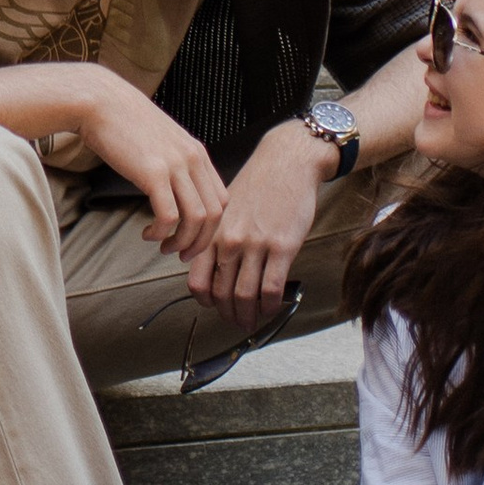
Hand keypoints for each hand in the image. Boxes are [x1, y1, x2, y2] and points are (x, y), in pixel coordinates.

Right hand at [72, 74, 224, 246]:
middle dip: (199, 242)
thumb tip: (174, 190)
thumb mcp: (162, 139)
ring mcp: (175, 165)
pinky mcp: (153, 173)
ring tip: (162, 246)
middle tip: (180, 253)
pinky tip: (147, 233)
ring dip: (181, 241)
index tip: (192, 238)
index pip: (221, 199)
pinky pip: (169, 216)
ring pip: (195, 219)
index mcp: (197, 152)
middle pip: (214, 214)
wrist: (100, 101)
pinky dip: (161, 232)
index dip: (210, 226)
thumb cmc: (124, 121)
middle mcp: (193, 159)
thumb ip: (174, 161)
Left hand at [180, 121, 325, 318]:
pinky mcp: (282, 246)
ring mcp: (255, 244)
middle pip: (221, 293)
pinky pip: (271, 288)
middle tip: (235, 321)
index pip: (197, 281)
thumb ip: (215, 236)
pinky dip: (269, 306)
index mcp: (212, 232)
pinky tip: (270, 308)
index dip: (204, 301)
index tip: (213, 306)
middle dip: (227, 314)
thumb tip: (207, 265)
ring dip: (247, 316)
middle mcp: (229, 241)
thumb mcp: (224, 208)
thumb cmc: (257, 185)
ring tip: (251, 321)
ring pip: (245, 295)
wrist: (286, 163)